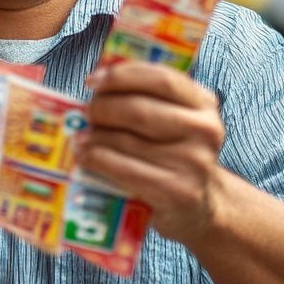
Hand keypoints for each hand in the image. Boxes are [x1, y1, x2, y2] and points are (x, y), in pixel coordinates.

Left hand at [77, 62, 226, 244]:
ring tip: (79, 136)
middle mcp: (204, 131)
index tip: (93, 81)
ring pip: (125, 140)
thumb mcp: (173, 120)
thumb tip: (96, 82)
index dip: (121, 76)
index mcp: (204, 104)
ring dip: (94, 136)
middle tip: (86, 112)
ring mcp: (193, 163)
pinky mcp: (176, 192)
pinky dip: (96, 159)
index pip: (161, 79)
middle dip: (102, 107)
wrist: (199, 206)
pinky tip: (84, 156)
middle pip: (139, 109)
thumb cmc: (174, 155)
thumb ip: (145, 97)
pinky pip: (123, 169)